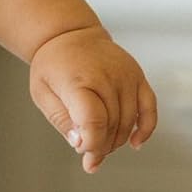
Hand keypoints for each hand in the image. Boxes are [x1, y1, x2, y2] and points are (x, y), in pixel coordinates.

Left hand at [29, 26, 158, 171]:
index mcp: (78, 81)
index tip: (83, 153)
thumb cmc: (53, 66)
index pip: (93, 121)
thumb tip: (81, 144)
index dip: (92, 144)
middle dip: (101, 146)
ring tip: (101, 146)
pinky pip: (149, 109)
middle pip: (112, 125)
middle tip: (89, 156)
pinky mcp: (138, 77)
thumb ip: (61, 120)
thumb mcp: (42, 92)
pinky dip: (146, 129)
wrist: (69, 35)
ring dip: (117, 141)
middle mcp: (106, 77)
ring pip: (129, 122)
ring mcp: (126, 76)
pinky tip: (135, 143)